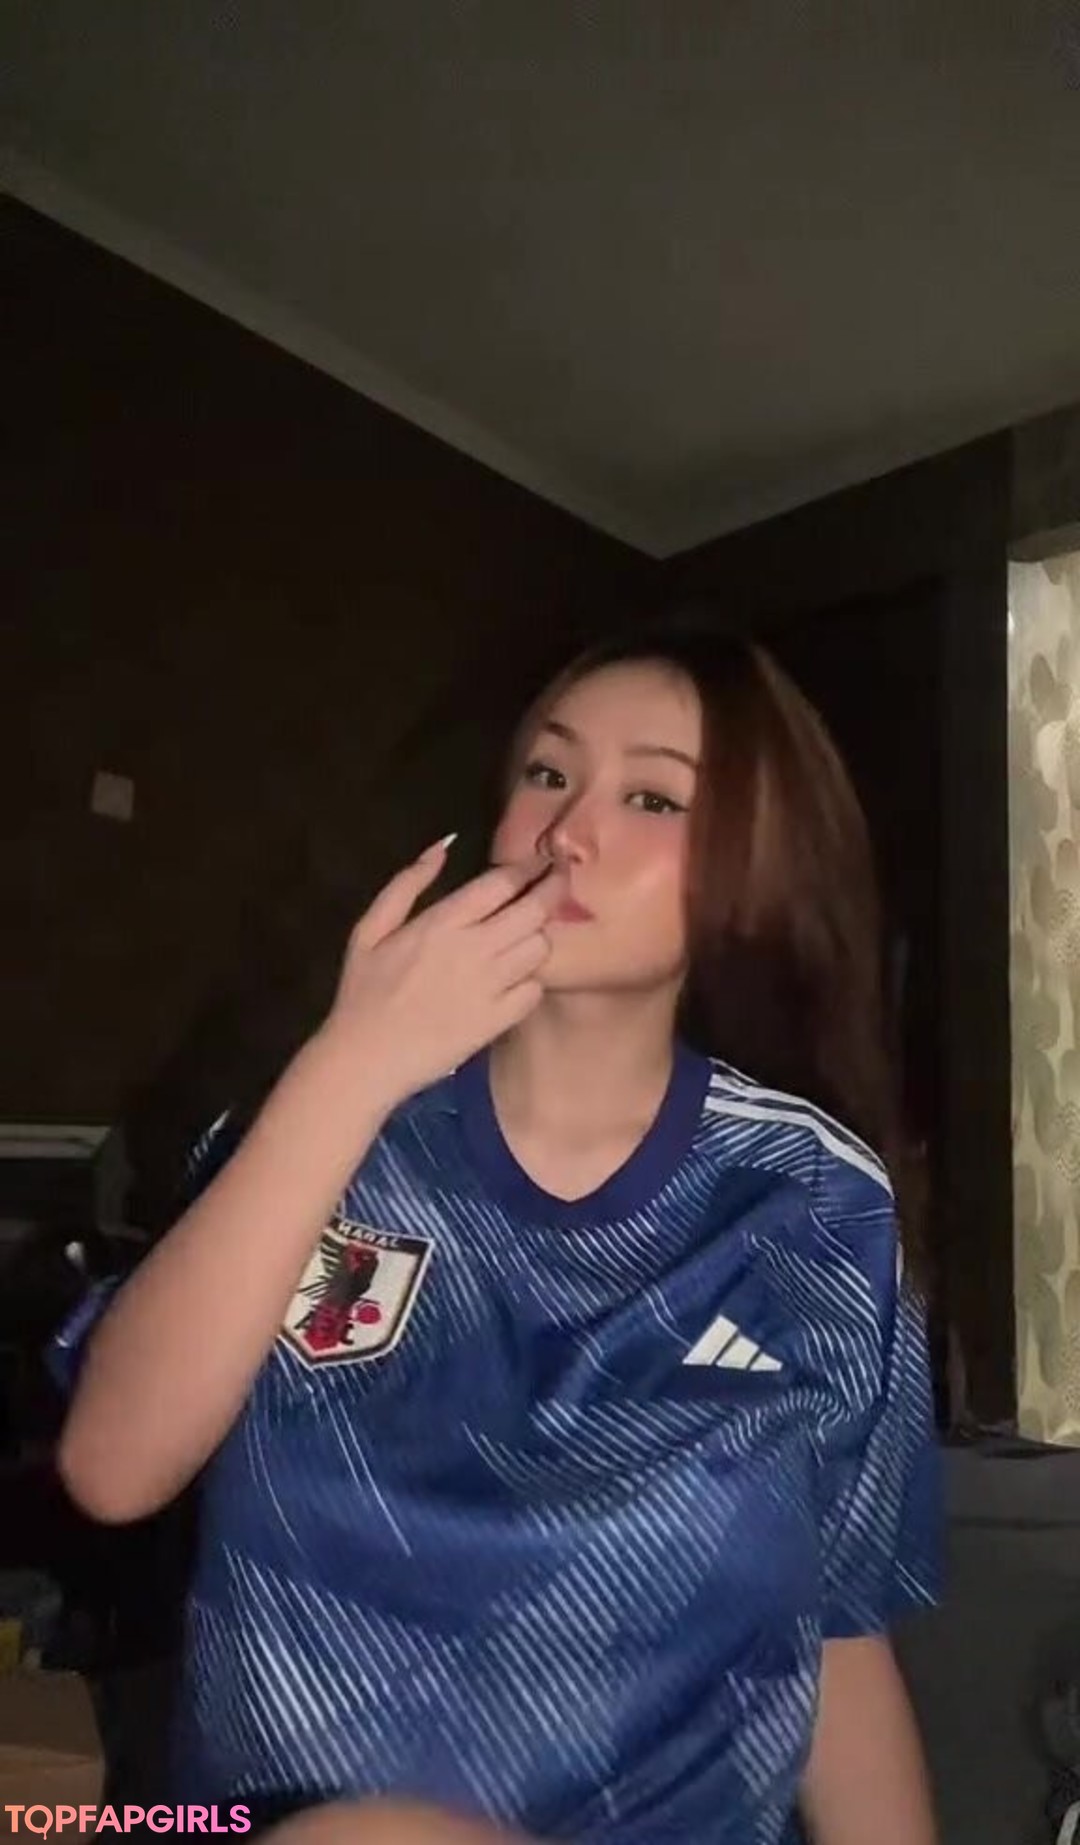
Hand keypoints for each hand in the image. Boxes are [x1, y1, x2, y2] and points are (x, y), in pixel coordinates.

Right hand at [323, 837, 564, 1106]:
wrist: (366, 1059)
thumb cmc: (364, 992)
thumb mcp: (370, 928)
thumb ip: (407, 883)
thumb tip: (444, 845)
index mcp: (442, 921)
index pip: (502, 882)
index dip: (529, 867)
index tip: (541, 860)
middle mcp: (473, 949)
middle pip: (535, 909)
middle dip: (553, 889)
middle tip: (558, 883)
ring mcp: (490, 986)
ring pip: (540, 947)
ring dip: (539, 936)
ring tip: (529, 934)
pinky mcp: (498, 1020)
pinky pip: (535, 990)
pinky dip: (531, 981)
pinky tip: (517, 979)